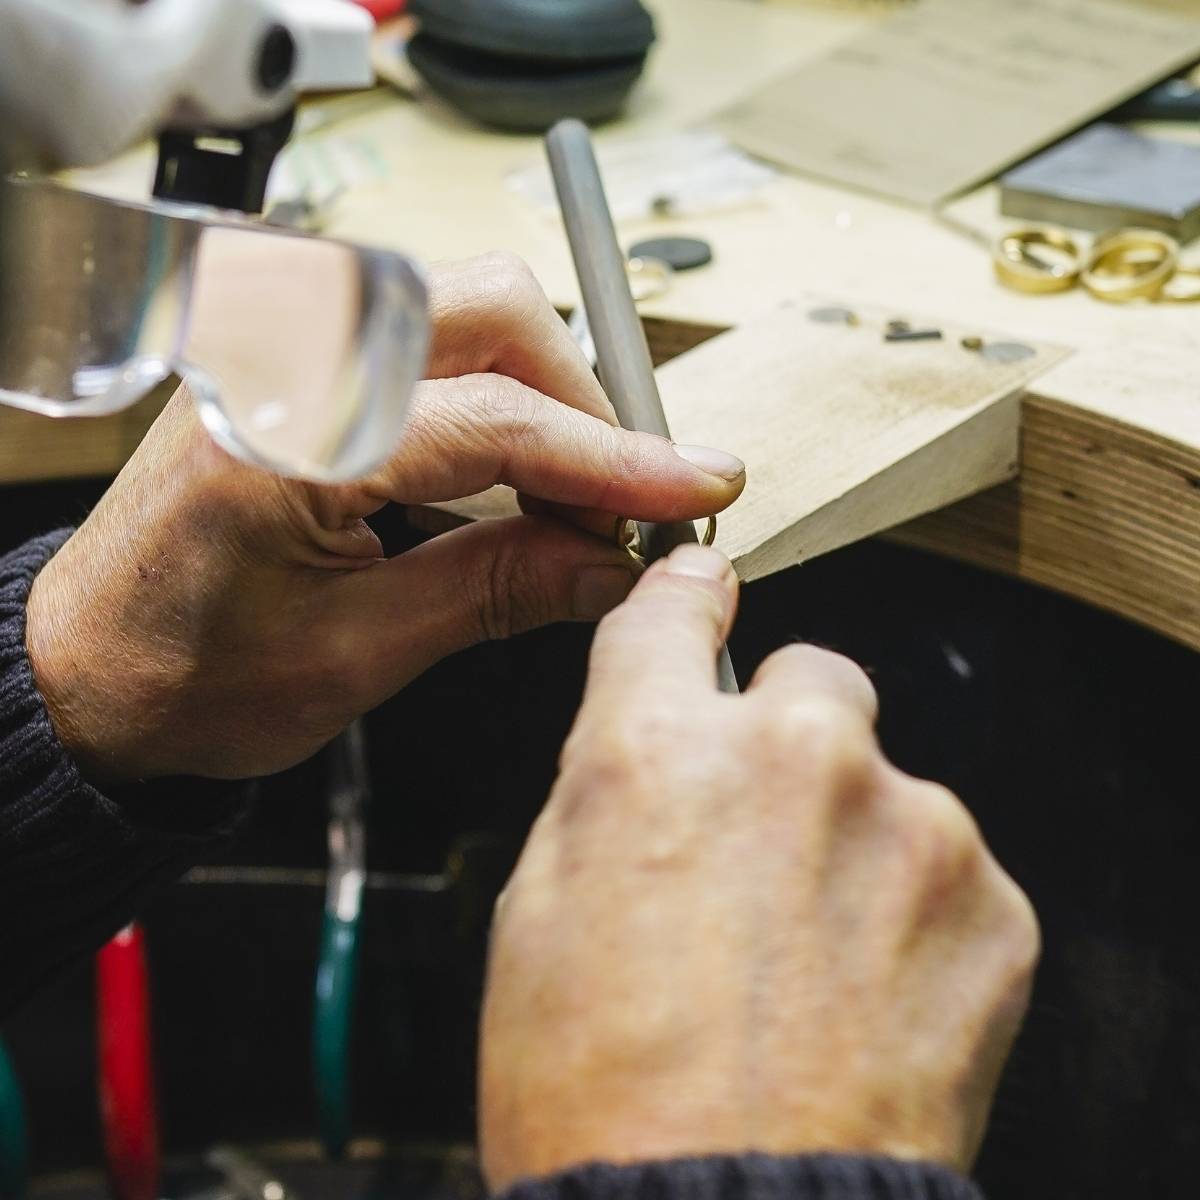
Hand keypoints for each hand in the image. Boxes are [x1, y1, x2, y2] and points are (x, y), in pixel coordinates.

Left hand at [25, 253, 744, 781]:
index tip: (695, 486)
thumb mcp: (358, 655)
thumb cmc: (185, 680)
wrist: (88, 677)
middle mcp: (280, 361)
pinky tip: (516, 484)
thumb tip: (614, 566)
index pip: (494, 420)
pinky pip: (430, 348)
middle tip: (631, 500)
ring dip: (544, 399)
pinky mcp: (301, 366)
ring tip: (578, 505)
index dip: (613, 459)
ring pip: (467, 313)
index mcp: (281, 439)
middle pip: (491, 308)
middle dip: (584, 401)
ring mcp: (286, 350)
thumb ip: (497, 592)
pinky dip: (496, 404)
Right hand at [479, 544, 1038, 1188]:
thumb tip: (652, 739)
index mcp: (658, 751)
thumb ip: (609, 787)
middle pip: (815, 678)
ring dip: (855, 840)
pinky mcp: (992, 903)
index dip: (687, 600)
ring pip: (888, 784)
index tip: (704, 592)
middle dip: (789, 736)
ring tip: (810, 957)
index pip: (677, 613)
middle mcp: (792, 760)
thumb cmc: (602, 1090)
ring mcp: (909, 825)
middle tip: (762, 836)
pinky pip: (951, 868)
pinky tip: (867, 994)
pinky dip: (915, 913)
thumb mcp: (541, 907)